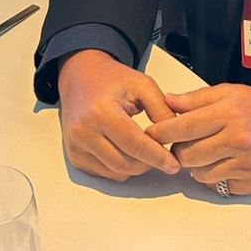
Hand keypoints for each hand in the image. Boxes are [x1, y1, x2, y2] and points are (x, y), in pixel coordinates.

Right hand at [57, 50, 180, 181]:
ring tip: (144, 149)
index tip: (174, 164)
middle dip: (149, 163)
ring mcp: (76, 146)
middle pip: (126, 164)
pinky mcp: (74, 156)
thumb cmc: (110, 79)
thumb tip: (175, 137)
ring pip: (116, 173)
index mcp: (100, 112)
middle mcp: (83, 132)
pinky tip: (125, 150)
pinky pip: (105, 173)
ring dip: (135, 167)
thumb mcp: (142, 85)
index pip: (135, 146)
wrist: (80, 76)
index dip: (158, 157)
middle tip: (162, 154)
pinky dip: (120, 167)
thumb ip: (162, 110)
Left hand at [145, 84, 250, 195]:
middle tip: (181, 143)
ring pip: (199, 173)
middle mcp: (236, 140)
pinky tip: (220, 164)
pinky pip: (217, 186)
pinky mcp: (250, 183)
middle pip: (187, 154)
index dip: (161, 131)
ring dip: (195, 165)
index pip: (183, 126)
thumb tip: (168, 101)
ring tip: (204, 153)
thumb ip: (196, 98)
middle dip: (177, 150)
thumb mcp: (230, 92)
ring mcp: (244, 165)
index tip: (150, 133)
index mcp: (228, 114)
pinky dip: (213, 177)